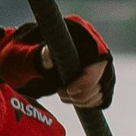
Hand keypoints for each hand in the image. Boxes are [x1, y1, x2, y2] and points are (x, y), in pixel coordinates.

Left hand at [0, 14, 115, 112]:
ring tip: (64, 96)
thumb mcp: (33, 53)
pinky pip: (102, 95)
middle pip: (103, 78)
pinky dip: (89, 102)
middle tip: (62, 94)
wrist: (37, 56)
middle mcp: (97, 46)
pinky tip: (73, 99)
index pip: (98, 62)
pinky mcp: (101, 76)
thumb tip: (49, 56)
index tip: (67, 90)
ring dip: (83, 100)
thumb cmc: (34, 52)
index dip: (86, 81)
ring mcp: (101, 62)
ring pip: (102, 89)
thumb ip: (41, 54)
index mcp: (84, 33)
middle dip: (82, 94)